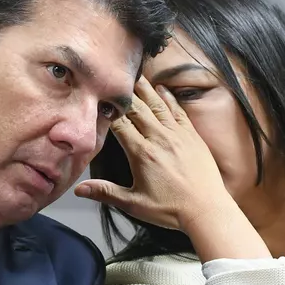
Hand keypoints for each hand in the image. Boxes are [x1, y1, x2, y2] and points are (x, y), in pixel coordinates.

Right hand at [75, 77, 234, 231]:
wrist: (206, 209)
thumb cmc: (170, 209)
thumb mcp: (134, 204)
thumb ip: (106, 192)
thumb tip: (78, 189)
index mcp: (142, 154)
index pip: (119, 124)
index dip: (107, 109)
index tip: (97, 98)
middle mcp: (159, 139)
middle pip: (137, 109)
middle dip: (125, 93)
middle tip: (114, 76)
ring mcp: (177, 135)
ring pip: (157, 105)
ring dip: (145, 89)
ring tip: (135, 75)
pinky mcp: (192, 136)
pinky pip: (178, 111)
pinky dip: (169, 98)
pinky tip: (162, 89)